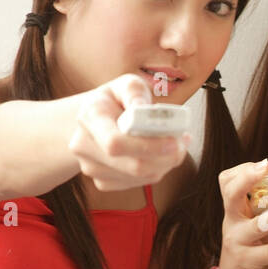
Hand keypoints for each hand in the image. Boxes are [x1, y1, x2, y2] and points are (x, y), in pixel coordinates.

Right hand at [68, 73, 189, 190]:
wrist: (94, 121)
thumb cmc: (115, 101)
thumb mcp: (126, 85)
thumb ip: (135, 92)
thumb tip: (144, 111)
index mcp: (90, 117)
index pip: (115, 143)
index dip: (148, 146)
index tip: (173, 141)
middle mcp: (84, 146)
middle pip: (133, 165)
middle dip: (166, 157)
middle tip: (183, 142)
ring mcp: (91, 168)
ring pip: (139, 177)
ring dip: (165, 164)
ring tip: (176, 144)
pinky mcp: (103, 182)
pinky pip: (138, 183)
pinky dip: (156, 171)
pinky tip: (160, 155)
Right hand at [208, 160, 267, 268]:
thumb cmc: (250, 259)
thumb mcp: (254, 232)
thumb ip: (265, 214)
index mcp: (235, 214)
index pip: (227, 182)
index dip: (243, 170)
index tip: (264, 165)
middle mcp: (233, 224)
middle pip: (231, 194)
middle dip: (247, 177)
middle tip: (266, 166)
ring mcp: (238, 243)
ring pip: (256, 224)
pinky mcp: (248, 262)